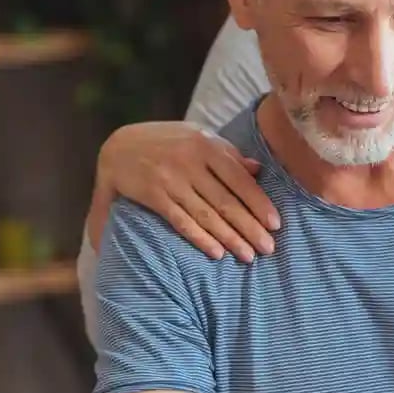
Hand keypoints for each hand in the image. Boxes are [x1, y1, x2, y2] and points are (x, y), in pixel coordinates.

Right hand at [87, 121, 279, 261]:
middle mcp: (189, 162)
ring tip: (248, 256)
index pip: (239, 178)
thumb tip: (257, 169)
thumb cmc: (166, 141)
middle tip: (268, 248)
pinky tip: (216, 253)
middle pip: (226, 201)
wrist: (118, 146)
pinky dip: (200, 238)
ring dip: (230, 238)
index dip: (259, 203)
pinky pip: (181, 221)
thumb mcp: (196, 136)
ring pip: (207, 215)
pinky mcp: (153, 196)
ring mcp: (170, 180)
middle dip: (250, 227)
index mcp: (205, 144)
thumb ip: (226, 152)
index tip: (276, 224)